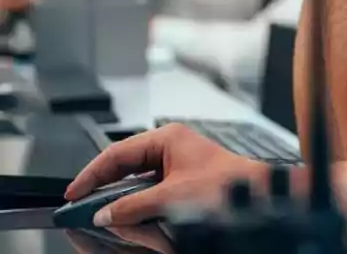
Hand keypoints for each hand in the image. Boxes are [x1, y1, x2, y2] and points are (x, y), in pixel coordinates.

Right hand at [65, 124, 269, 227]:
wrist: (260, 195)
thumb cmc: (226, 186)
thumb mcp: (172, 197)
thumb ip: (133, 206)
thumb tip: (105, 213)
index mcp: (167, 139)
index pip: (116, 153)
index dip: (91, 174)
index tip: (73, 194)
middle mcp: (171, 147)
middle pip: (125, 169)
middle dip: (108, 192)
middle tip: (86, 209)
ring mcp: (178, 164)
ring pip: (138, 185)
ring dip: (128, 204)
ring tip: (116, 219)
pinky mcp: (184, 182)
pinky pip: (153, 194)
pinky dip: (143, 208)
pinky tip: (140, 221)